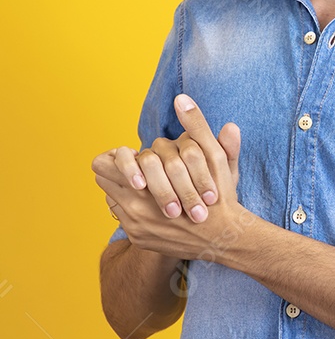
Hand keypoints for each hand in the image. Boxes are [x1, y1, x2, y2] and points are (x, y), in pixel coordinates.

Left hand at [92, 95, 243, 260]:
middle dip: (120, 172)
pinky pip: (123, 218)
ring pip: (112, 198)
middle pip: (103, 180)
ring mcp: (135, 226)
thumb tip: (181, 98)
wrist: (226, 238)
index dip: (117, 157)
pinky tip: (153, 205)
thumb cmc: (221, 194)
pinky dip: (134, 210)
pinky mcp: (139, 240)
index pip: (104, 164)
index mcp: (146, 184)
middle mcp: (135, 208)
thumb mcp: (214, 156)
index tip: (133, 155)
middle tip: (137, 169)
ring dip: (124, 190)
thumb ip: (196, 125)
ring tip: (145, 184)